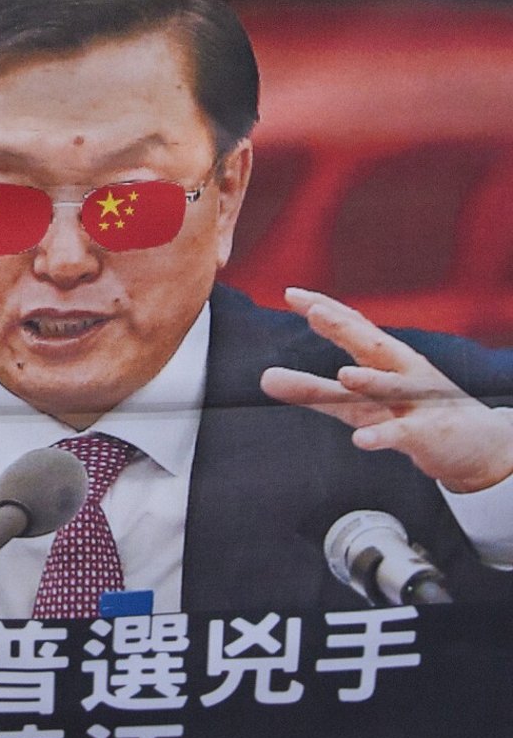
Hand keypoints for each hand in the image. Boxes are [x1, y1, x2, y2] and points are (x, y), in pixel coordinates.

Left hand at [260, 288, 512, 493]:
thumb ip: (311, 390)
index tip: (291, 293)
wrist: (473, 444)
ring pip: (391, 388)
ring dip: (370, 380)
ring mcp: (416, 401)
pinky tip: (361, 440)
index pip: (351, 325)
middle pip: (372, 345)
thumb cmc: (406, 413)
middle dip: (345, 328)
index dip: (322, 308)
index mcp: (383, 357)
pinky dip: (383, 436)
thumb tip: (264, 378)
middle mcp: (400, 371)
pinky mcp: (426, 434)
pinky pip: (403, 434)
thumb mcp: (354, 402)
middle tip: (316, 311)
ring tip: (344, 375)